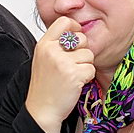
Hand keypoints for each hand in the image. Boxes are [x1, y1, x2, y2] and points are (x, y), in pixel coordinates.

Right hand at [26, 17, 94, 132]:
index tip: (76, 38)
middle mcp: (52, 51)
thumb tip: (76, 32)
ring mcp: (63, 63)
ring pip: (89, 55)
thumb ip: (56, 44)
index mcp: (44, 44)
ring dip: (85, 66)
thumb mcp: (43, 59)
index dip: (76, 28)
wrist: (41, 110)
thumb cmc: (44, 87)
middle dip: (83, 51)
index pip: (64, 22)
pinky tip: (75, 83)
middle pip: (82, 38)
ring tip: (72, 75)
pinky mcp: (74, 75)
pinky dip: (87, 78)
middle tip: (73, 64)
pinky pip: (91, 69)